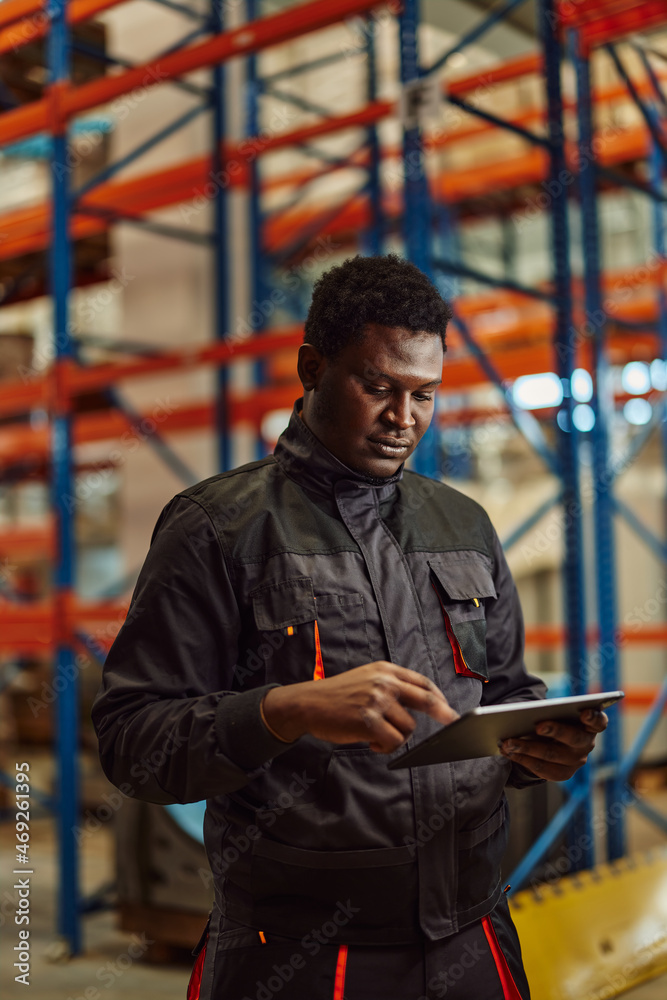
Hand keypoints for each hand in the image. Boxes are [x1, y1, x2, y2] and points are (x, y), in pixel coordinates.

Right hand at [262, 661, 458, 753]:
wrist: (308, 703)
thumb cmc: (338, 695)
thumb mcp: (366, 678)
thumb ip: (391, 686)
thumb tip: (420, 703)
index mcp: (385, 671)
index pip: (421, 683)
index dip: (438, 696)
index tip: (448, 708)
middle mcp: (384, 682)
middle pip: (426, 699)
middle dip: (444, 713)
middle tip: (454, 722)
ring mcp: (377, 701)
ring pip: (408, 727)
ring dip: (396, 737)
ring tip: (376, 735)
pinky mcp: (368, 720)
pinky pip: (393, 741)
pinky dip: (385, 746)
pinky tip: (370, 742)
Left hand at [499, 708, 607, 779]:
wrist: (554, 741)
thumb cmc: (556, 719)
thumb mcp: (558, 713)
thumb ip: (551, 711)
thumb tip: (527, 711)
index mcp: (591, 725)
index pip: (599, 722)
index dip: (594, 717)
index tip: (585, 712)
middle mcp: (587, 743)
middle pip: (573, 738)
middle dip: (555, 730)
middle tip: (537, 725)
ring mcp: (577, 761)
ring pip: (552, 755)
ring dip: (527, 748)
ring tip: (508, 742)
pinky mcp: (564, 773)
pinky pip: (543, 769)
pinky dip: (523, 760)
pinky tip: (509, 752)